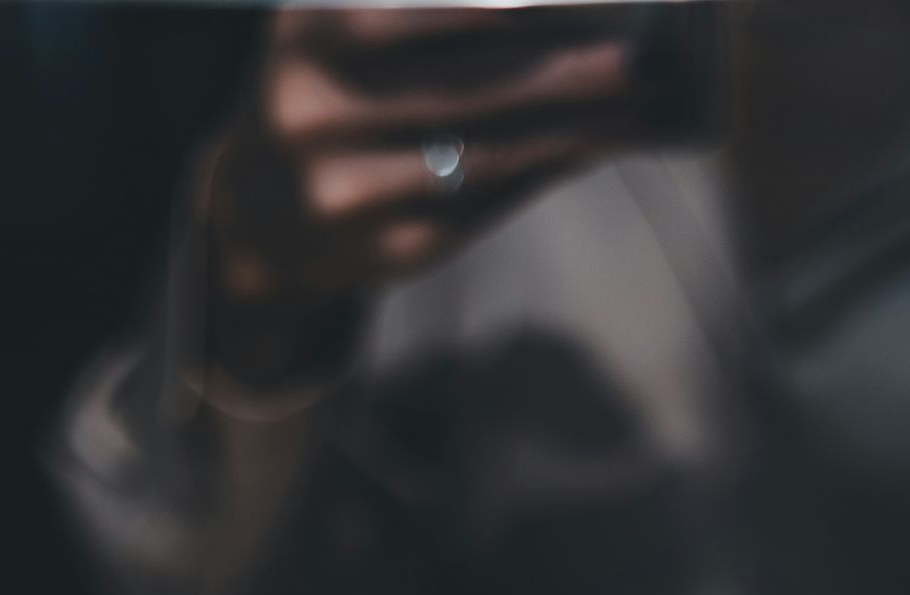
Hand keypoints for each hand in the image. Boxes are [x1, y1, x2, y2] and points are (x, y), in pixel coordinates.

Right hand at [200, 7, 642, 387]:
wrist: (259, 219)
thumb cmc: (331, 91)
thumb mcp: (345, 22)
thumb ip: (429, 3)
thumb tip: (555, 4)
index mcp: (310, 34)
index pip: (441, 12)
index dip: (529, 7)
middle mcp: (317, 117)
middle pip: (475, 84)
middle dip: (573, 65)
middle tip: (650, 48)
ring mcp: (352, 196)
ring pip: (491, 154)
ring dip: (579, 126)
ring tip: (646, 98)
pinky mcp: (392, 254)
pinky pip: (489, 205)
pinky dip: (549, 168)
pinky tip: (596, 142)